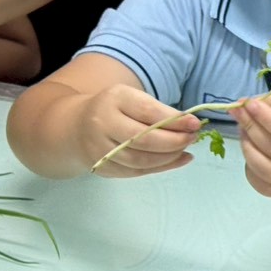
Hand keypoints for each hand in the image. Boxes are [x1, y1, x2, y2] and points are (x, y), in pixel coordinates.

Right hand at [81, 83, 199, 176]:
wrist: (75, 126)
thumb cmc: (116, 109)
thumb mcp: (134, 99)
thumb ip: (160, 111)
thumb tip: (190, 126)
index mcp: (114, 100)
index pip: (148, 112)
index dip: (174, 120)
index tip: (195, 123)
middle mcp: (103, 124)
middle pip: (144, 139)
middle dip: (174, 141)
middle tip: (193, 138)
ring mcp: (100, 149)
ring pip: (141, 160)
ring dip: (170, 157)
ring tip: (186, 149)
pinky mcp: (103, 167)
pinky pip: (137, 172)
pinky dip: (162, 167)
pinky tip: (179, 159)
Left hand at [237, 91, 270, 196]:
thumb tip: (241, 106)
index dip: (267, 119)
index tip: (249, 104)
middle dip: (251, 129)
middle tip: (240, 113)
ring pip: (267, 171)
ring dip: (248, 150)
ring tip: (244, 132)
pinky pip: (264, 186)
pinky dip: (250, 171)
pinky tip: (251, 152)